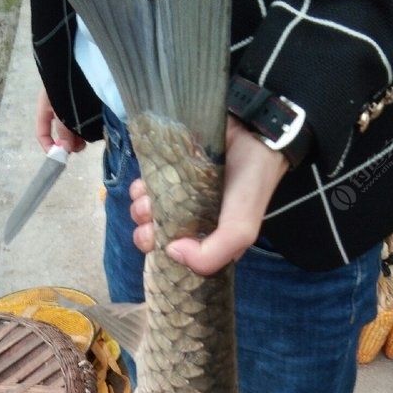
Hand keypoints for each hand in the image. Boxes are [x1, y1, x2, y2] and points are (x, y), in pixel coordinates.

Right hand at [35, 88, 86, 153]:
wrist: (84, 62)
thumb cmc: (68, 86)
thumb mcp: (61, 110)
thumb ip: (63, 130)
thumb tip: (67, 148)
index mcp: (45, 107)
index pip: (42, 132)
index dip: (48, 146)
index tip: (60, 156)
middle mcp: (56, 108)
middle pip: (59, 132)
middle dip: (68, 143)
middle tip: (79, 147)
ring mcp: (70, 107)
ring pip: (72, 129)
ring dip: (78, 138)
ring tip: (86, 140)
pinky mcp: (83, 105)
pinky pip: (82, 122)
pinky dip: (85, 129)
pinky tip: (91, 132)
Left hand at [131, 116, 288, 274]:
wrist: (252, 134)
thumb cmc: (249, 186)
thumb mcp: (240, 231)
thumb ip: (212, 256)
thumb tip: (171, 252)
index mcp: (207, 240)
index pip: (177, 258)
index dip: (163, 256)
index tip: (161, 245)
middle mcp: (191, 221)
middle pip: (157, 237)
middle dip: (147, 234)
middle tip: (149, 224)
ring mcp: (179, 196)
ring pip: (147, 212)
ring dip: (141, 210)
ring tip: (148, 201)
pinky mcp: (169, 173)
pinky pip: (144, 186)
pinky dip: (140, 189)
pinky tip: (145, 185)